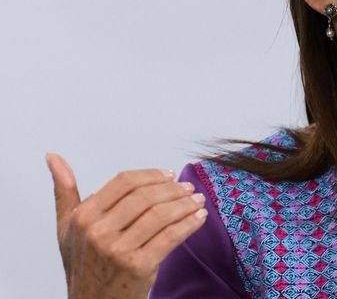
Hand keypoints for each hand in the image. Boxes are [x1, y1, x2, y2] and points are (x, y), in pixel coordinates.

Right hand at [46, 153, 207, 298]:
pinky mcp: (139, 266)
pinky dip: (189, 224)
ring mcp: (119, 250)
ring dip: (185, 204)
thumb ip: (64, 192)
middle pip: (146, 196)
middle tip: (187, 187)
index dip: (151, 175)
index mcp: (83, 217)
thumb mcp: (67, 228)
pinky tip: (198, 218)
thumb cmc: (84, 264)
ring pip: (161, 214)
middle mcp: (98, 232)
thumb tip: (53, 156)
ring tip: (197, 200)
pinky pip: (171, 236)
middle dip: (172, 189)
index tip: (169, 175)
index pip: (125, 182)